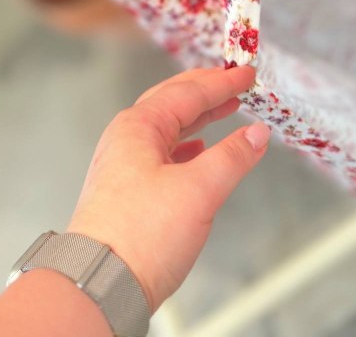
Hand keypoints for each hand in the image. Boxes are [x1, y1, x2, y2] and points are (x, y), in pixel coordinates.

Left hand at [66, 64, 268, 311]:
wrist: (99, 281)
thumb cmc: (140, 236)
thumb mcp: (198, 191)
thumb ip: (232, 157)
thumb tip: (256, 133)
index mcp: (139, 126)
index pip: (188, 92)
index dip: (222, 82)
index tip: (247, 74)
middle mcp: (127, 139)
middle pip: (172, 102)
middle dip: (205, 90)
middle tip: (233, 81)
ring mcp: (124, 164)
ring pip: (167, 128)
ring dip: (198, 118)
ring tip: (224, 111)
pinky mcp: (127, 191)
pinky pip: (161, 153)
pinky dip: (185, 146)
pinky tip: (198, 152)